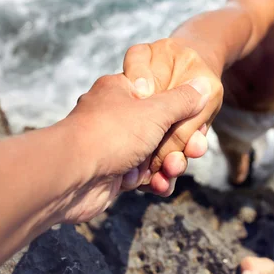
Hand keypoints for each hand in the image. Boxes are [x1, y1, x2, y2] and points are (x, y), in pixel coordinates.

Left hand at [123, 38, 223, 194]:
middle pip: (159, 128)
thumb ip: (182, 100)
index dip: (182, 110)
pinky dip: (152, 182)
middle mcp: (116, 115)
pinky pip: (140, 176)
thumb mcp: (155, 111)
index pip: (160, 95)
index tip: (197, 124)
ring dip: (167, 165)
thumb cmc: (112, 133)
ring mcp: (113, 145)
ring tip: (172, 171)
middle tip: (192, 151)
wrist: (71, 176)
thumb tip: (202, 87)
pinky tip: (159, 186)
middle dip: (178, 144)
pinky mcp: (111, 172)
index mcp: (121, 90)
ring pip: (152, 154)